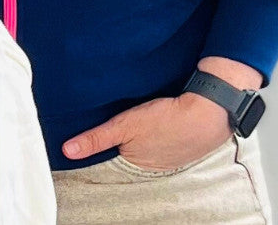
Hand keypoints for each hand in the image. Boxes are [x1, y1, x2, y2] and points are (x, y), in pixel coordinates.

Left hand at [63, 94, 230, 171]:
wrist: (210, 111)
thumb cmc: (167, 120)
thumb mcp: (125, 126)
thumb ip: (96, 139)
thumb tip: (67, 151)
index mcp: (138, 165)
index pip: (112, 160)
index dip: (102, 148)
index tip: (92, 137)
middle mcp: (154, 166)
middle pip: (128, 154)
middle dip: (120, 142)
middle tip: (118, 125)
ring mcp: (171, 156)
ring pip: (146, 147)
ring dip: (140, 137)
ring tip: (136, 123)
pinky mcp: (183, 144)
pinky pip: (163, 140)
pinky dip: (156, 133)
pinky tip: (155, 122)